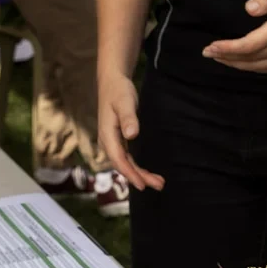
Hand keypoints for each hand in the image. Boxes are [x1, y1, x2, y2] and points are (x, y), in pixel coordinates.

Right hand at [97, 68, 165, 190]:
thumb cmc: (118, 91)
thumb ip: (129, 118)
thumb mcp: (124, 101)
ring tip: (157, 182)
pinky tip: (146, 172)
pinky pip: (127, 158)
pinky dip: (137, 166)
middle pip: (123, 165)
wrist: (112, 82)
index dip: (130, 173)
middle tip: (159, 185)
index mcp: (107, 135)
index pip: (119, 159)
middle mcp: (107, 141)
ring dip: (139, 174)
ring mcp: (112, 141)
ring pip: (125, 163)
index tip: (142, 184)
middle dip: (139, 177)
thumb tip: (131, 135)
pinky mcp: (118, 139)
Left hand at [203, 0, 266, 73]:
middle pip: (250, 59)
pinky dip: (250, 68)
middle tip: (207, 52)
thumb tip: (248, 9)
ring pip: (257, 67)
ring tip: (218, 58)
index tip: (211, 46)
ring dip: (235, 64)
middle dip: (226, 57)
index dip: (228, 48)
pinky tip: (240, 63)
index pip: (249, 45)